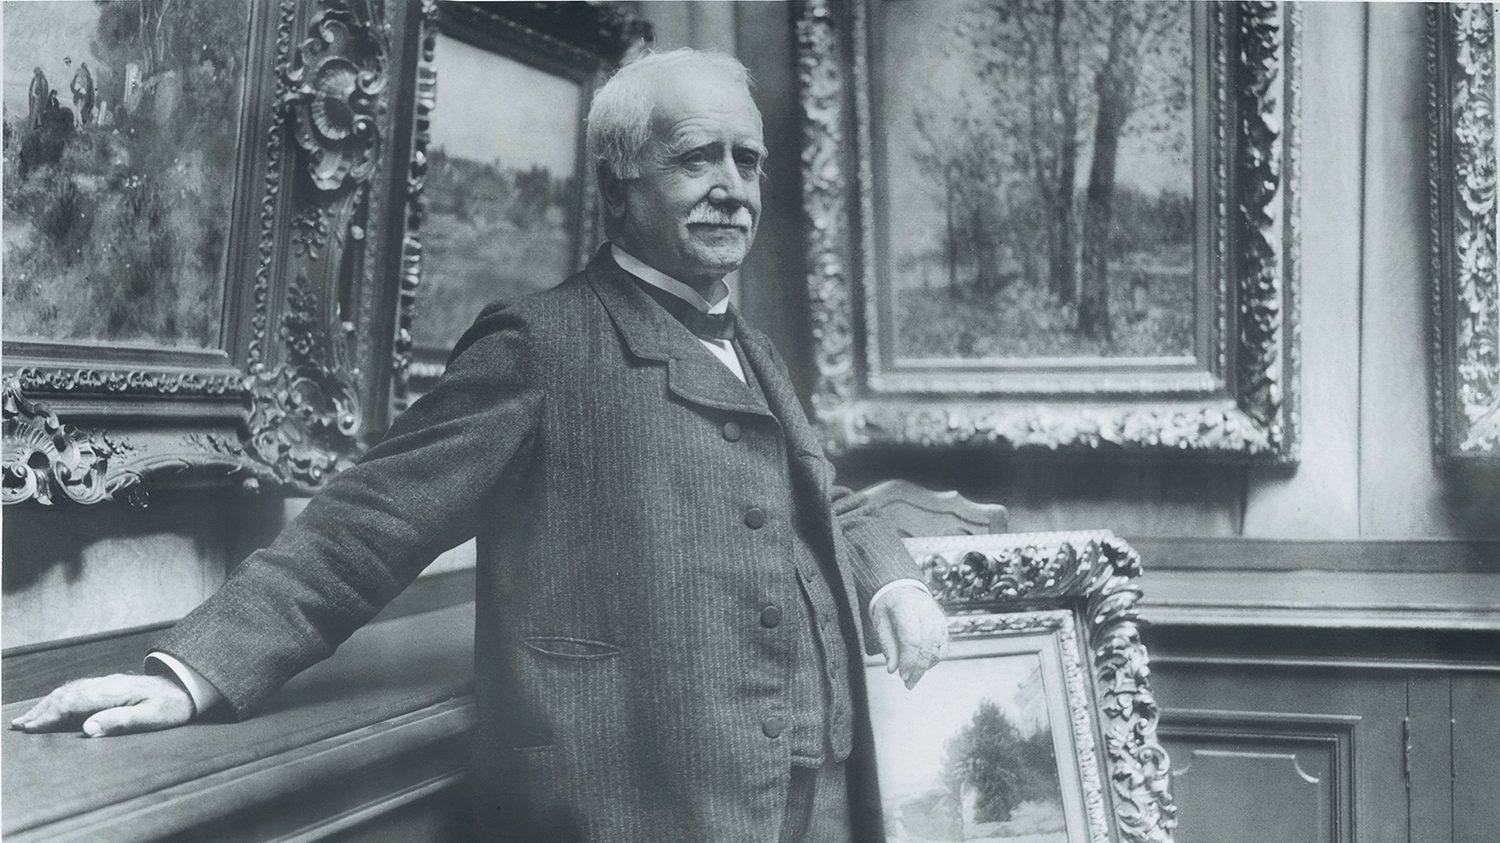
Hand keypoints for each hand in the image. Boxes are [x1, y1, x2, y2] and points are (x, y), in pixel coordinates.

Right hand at [10, 674, 193, 737]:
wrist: (189, 686)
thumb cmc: (173, 705)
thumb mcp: (152, 717)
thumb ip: (120, 721)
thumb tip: (88, 729)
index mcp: (113, 692)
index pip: (72, 703)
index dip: (48, 716)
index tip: (28, 728)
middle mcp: (106, 684)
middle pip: (66, 694)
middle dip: (40, 710)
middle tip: (18, 725)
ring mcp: (108, 682)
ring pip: (70, 690)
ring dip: (48, 703)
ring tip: (30, 717)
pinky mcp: (111, 685)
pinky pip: (79, 688)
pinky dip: (61, 697)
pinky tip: (56, 704)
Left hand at [871, 586, 947, 688]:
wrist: (903, 588)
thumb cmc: (889, 606)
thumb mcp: (881, 622)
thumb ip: (887, 645)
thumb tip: (892, 669)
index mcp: (906, 607)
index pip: (912, 639)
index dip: (908, 661)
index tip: (902, 676)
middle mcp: (926, 611)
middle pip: (926, 647)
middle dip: (918, 669)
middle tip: (908, 683)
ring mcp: (938, 617)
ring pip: (937, 648)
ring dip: (926, 667)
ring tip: (913, 677)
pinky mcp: (944, 624)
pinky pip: (943, 647)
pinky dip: (934, 659)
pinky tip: (922, 666)